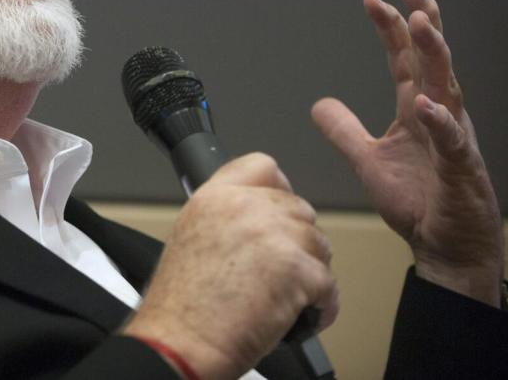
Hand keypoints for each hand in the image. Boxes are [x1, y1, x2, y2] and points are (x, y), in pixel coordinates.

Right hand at [123, 153, 337, 378]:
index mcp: (214, 196)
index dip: (279, 189)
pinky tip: (297, 318)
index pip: (263, 166)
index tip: (282, 211)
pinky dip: (321, 306)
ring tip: (288, 298)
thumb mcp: (191, 236)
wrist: (179, 341)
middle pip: (299, 208)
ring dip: (310, 273)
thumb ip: (226, 217)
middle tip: (282, 270)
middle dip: (298, 241)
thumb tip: (261, 223)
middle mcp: (244, 207)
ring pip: (318, 245)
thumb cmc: (180, 304)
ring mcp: (272, 234)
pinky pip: (328, 284)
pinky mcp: (296, 268)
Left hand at [312, 0, 503, 305]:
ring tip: (420, 22)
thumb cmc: (418, 202)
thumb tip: (318, 103)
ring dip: (434, 54)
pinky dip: (437, 120)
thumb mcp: (369, 160)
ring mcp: (453, 138)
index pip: (403, 59)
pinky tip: (423, 102)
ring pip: (446, 85)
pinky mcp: (460, 168)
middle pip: (430, 58)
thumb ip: (345, 131)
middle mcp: (438, 115)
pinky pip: (450, 139)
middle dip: (422, 20)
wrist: (445, 247)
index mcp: (417, 109)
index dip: (389, 29)